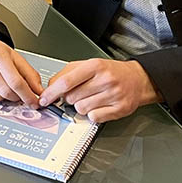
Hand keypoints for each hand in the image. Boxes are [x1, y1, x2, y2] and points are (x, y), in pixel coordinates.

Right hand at [0, 29, 43, 106]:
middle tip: (20, 96)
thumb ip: (29, 73)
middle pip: (5, 91)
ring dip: (4, 98)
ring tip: (5, 90)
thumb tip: (39, 91)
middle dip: (17, 98)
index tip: (34, 102)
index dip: (27, 95)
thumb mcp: (14, 55)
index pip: (15, 81)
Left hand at [38, 58, 161, 122]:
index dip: (51, 93)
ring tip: (91, 98)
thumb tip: (50, 87)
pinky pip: (94, 118)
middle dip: (69, 98)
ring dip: (81, 106)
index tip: (44, 99)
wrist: (137, 79)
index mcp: (95, 66)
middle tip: (79, 93)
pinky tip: (98, 106)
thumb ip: (66, 73)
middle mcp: (105, 80)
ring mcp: (114, 95)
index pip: (66, 82)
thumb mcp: (87, 65)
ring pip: (82, 109)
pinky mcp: (120, 109)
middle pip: (72, 97)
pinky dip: (92, 114)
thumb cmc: (110, 71)